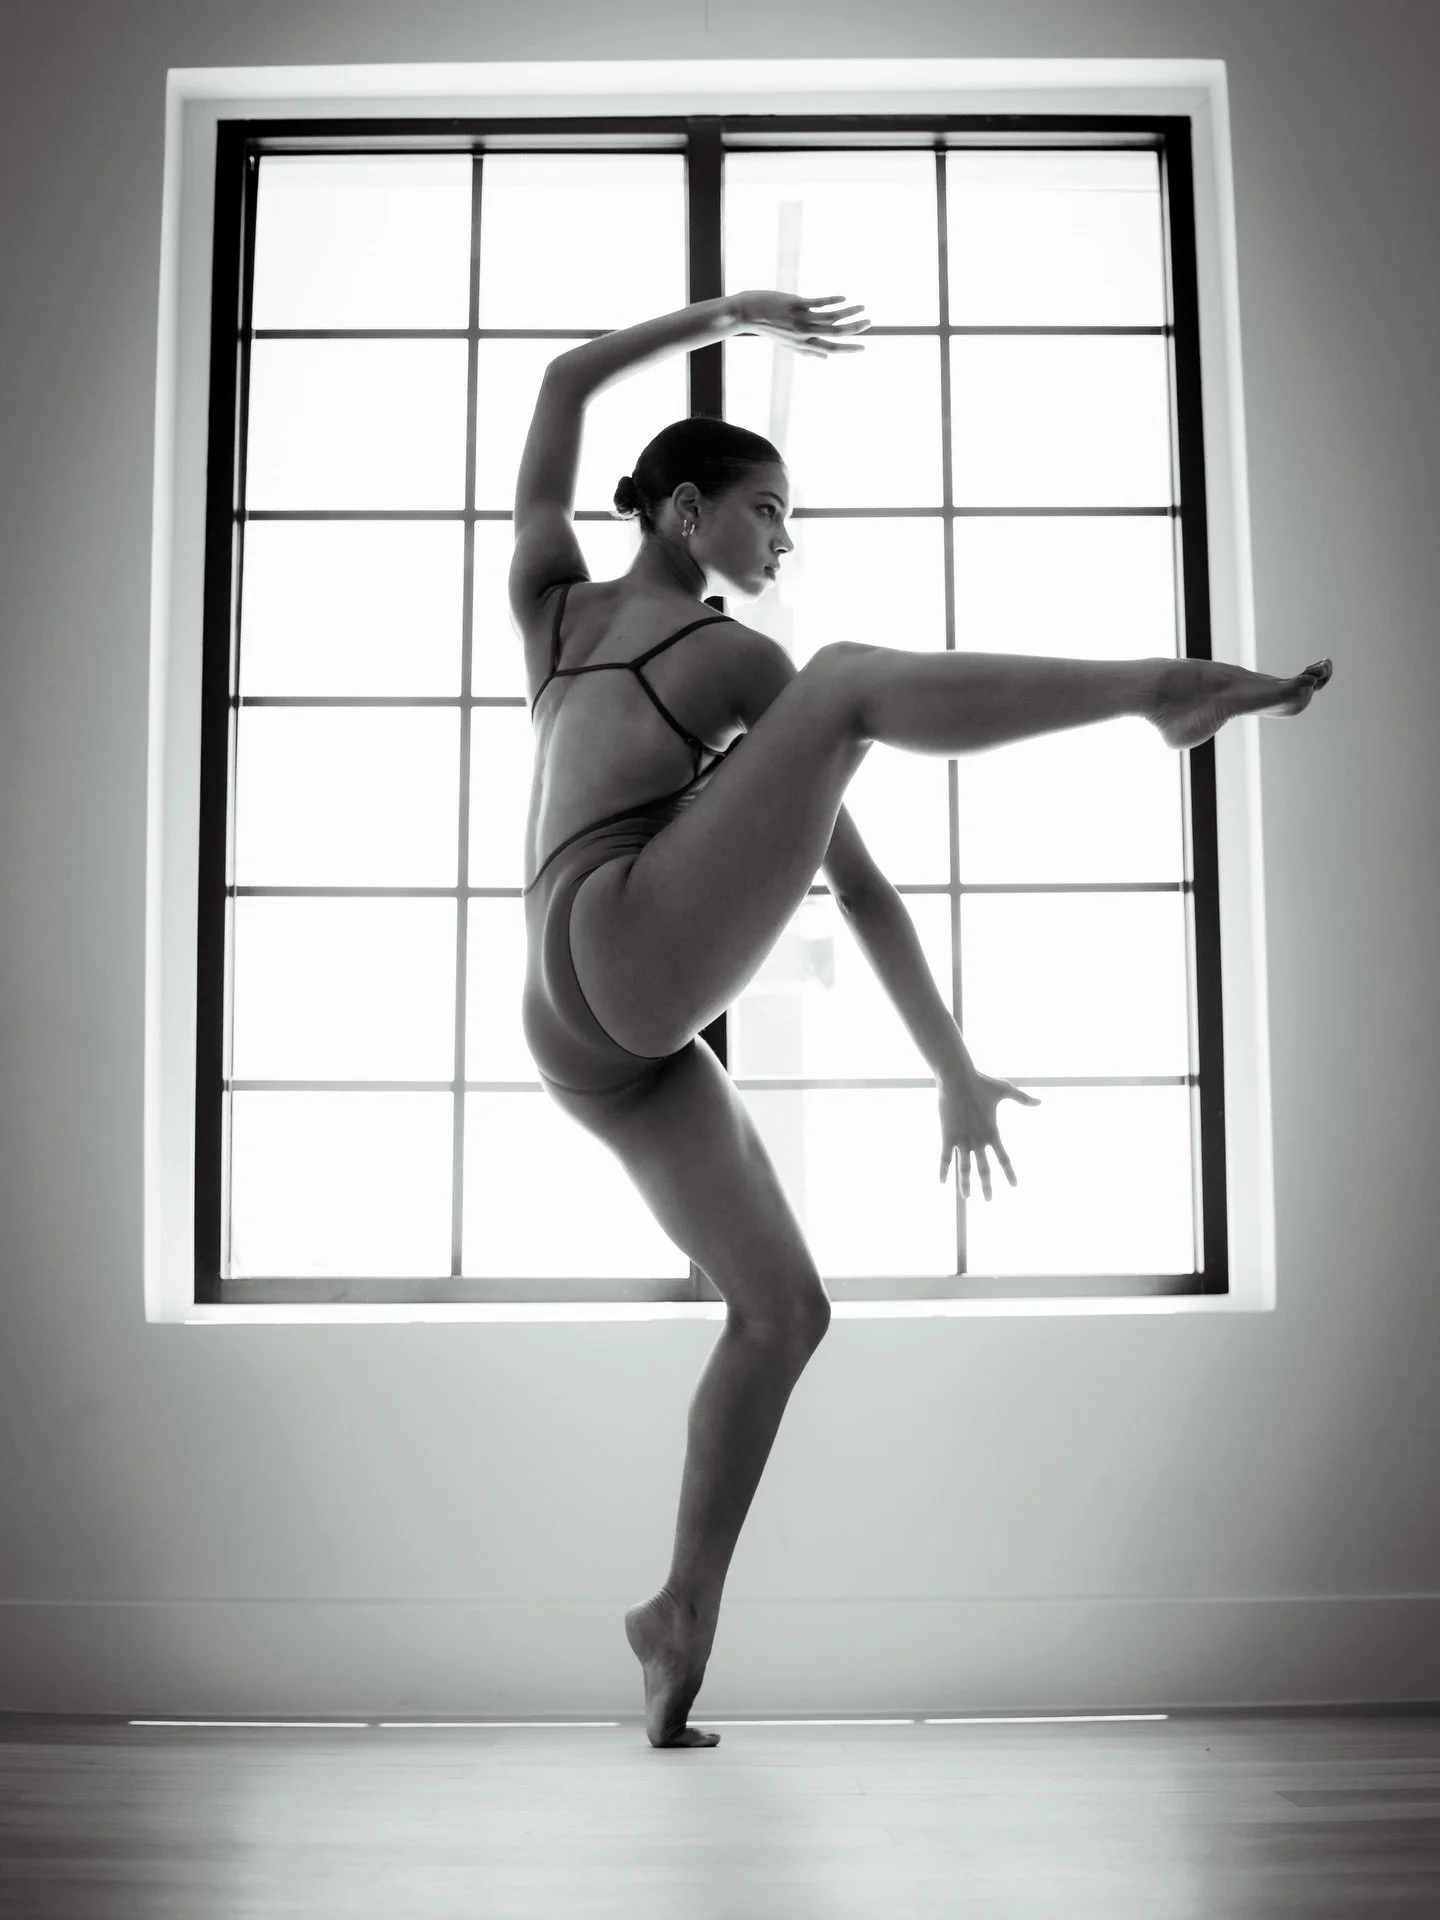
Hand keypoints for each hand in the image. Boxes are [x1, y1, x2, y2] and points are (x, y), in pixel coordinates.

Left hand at [733, 290, 870, 357]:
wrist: (746, 314)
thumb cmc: (767, 327)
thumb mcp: (787, 344)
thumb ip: (808, 351)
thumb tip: (826, 358)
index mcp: (802, 345)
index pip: (830, 349)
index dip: (848, 349)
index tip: (863, 347)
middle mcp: (803, 334)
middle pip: (835, 335)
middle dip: (854, 330)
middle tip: (869, 324)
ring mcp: (801, 319)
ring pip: (831, 318)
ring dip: (849, 312)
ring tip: (862, 308)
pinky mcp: (797, 304)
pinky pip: (820, 303)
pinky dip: (834, 300)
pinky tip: (844, 298)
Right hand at [937, 1067, 1041, 1199]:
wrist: (958, 1079)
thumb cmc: (982, 1082)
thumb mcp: (1005, 1090)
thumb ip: (1023, 1099)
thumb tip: (1040, 1102)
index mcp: (993, 1132)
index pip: (1004, 1158)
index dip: (1009, 1172)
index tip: (1014, 1185)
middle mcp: (978, 1140)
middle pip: (984, 1169)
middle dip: (986, 1186)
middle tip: (989, 1200)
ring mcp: (962, 1139)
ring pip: (964, 1168)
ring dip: (965, 1183)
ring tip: (966, 1197)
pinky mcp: (947, 1135)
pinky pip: (946, 1157)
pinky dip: (944, 1170)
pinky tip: (942, 1182)